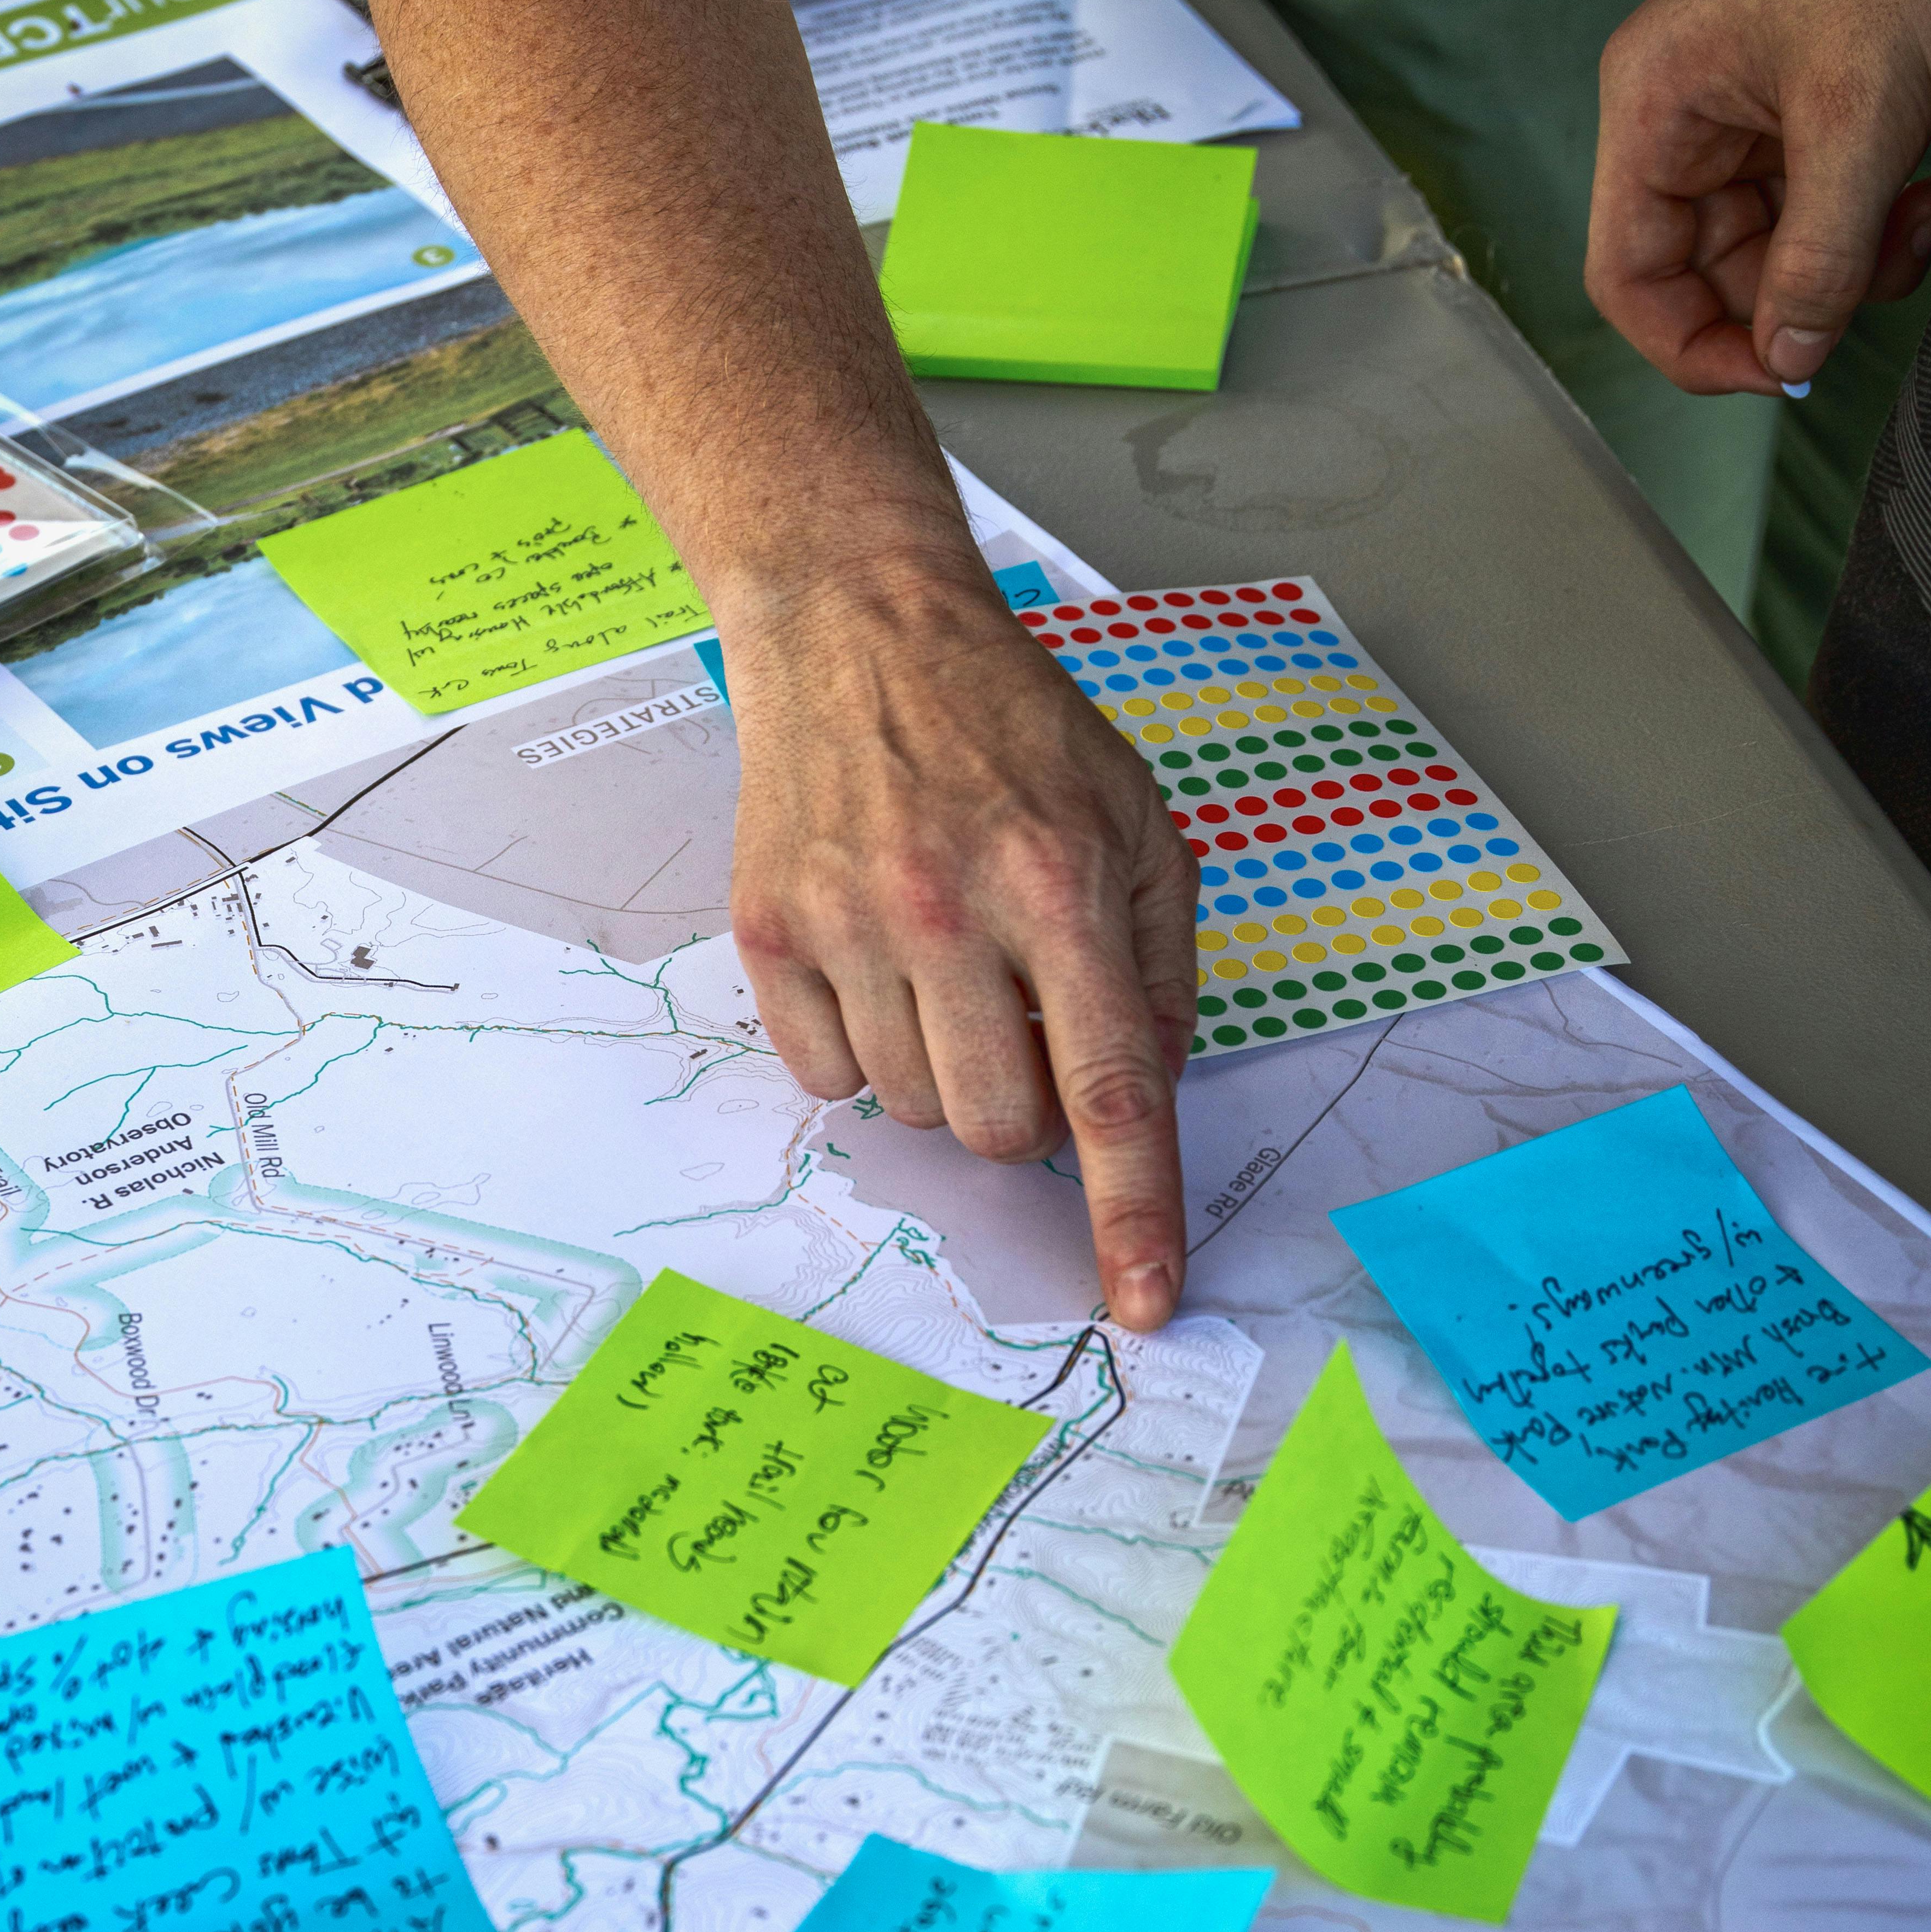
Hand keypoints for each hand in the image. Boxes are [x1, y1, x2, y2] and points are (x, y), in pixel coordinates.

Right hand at [723, 558, 1199, 1332]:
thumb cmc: (1010, 727)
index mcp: (1059, 884)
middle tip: (1019, 1023)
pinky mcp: (770, 930)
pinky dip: (861, 1053)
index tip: (1144, 1305)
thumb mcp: (1134, 820)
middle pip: (1001, 1129)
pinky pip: (825, 1080)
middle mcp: (949, 910)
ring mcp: (848, 923)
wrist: (857, 626)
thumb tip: (1142, 1098)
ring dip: (944, 1073)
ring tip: (944, 970)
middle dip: (1025, 1115)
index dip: (1135, 1213)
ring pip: (913, 1111)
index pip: (1111, 1091)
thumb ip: (1160, 967)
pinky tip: (876, 968)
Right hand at [1587, 0, 1930, 396]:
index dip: (1692, 344)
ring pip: (1776, 245)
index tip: (1774, 371)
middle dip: (1801, 294)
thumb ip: (1819, 255)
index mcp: (1654, 108)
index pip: (1630, 278)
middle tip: (1877, 278)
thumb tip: (1788, 357)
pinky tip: (1924, 191)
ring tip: (1921, 215)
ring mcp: (1745, 109)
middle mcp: (1683, 114)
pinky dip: (1874, 220)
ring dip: (1854, 259)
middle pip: (1710, 271)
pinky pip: (1820, 201)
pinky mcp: (1805, 101)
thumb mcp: (1860, 117)